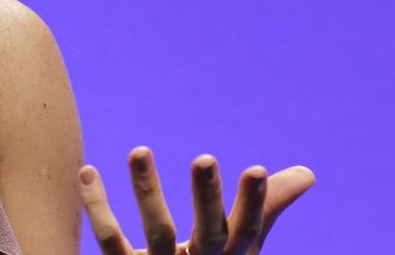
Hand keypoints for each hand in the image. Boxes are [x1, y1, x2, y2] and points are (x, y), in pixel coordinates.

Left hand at [77, 146, 314, 254]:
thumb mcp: (240, 245)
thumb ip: (266, 207)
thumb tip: (308, 174)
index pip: (248, 231)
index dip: (255, 204)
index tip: (258, 168)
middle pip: (208, 234)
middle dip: (207, 198)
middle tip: (204, 158)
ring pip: (157, 233)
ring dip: (147, 191)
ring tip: (138, 149)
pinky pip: (108, 240)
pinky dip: (96, 206)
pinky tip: (86, 171)